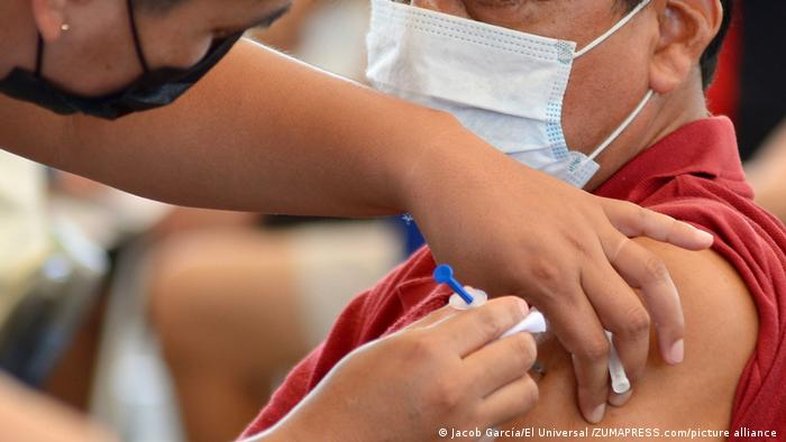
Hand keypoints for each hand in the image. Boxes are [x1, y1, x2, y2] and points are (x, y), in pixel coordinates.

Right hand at [263, 297, 537, 440]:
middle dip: (519, 338)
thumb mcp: (391, 345)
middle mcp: (453, 388)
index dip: (511, 307)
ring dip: (515, 375)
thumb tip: (478, 304)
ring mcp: (463, 424)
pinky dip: (498, 405)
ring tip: (493, 370)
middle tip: (507, 336)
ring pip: (524, 389)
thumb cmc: (354, 390)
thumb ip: (439, 323)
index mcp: (429, 352)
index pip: (493, 319)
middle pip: (522, 352)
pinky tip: (474, 399)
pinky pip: (503, 418)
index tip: (514, 307)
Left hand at [404, 125, 712, 423]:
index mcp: (547, 279)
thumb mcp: (481, 285)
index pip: (588, 345)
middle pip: (628, 319)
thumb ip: (519, 315)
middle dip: (633, 362)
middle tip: (628, 385)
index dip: (595, 383)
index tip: (595, 406)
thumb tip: (545, 342)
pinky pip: (643, 218)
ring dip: (670, 316)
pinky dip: (677, 230)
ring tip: (676, 348)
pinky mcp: (592, 204)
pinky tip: (705, 243)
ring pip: (650, 275)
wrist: (453, 172)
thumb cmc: (458, 231)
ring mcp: (591, 225)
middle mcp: (579, 253)